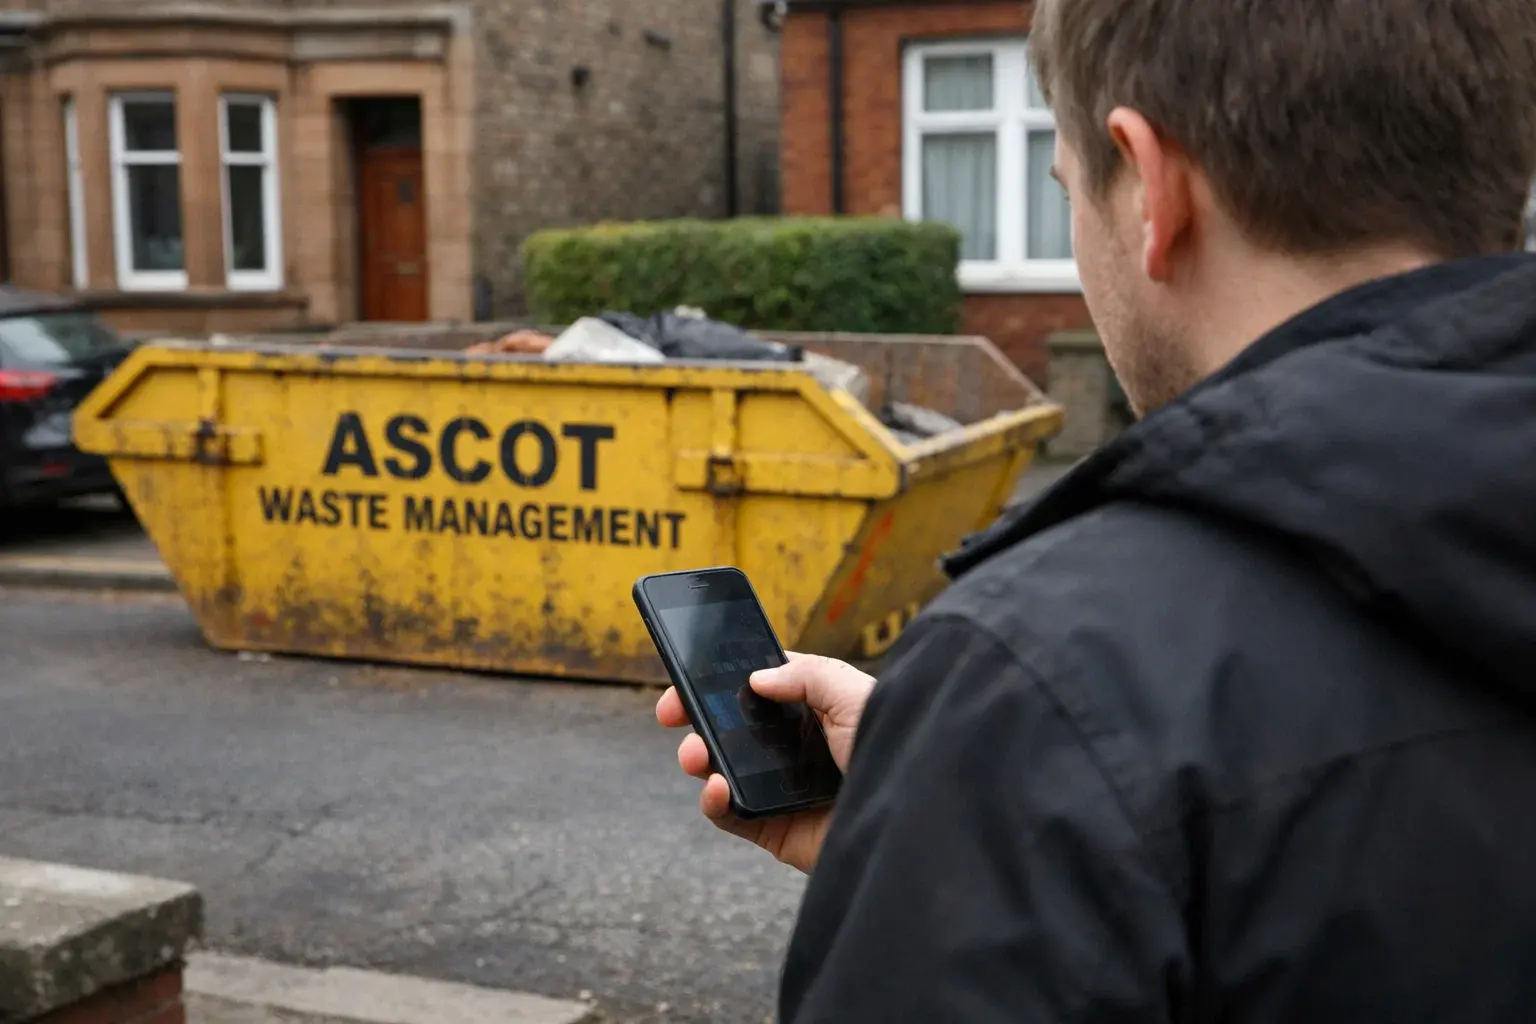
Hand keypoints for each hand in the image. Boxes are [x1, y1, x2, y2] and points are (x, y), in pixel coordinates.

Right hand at [656, 653, 874, 872]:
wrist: (914, 820)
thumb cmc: (895, 749)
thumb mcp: (854, 693)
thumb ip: (806, 674)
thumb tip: (757, 679)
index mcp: (814, 710)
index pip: (758, 687)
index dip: (722, 679)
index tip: (688, 675)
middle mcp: (795, 747)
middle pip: (730, 726)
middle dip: (695, 716)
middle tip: (670, 713)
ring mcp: (782, 787)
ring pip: (721, 767)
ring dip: (697, 756)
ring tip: (694, 754)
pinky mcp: (774, 827)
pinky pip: (730, 814)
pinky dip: (713, 801)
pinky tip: (716, 787)